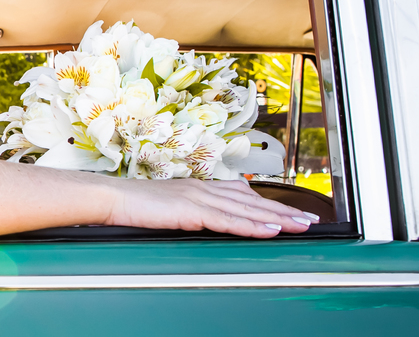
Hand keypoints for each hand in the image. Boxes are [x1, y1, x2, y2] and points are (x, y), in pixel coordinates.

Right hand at [104, 178, 316, 237]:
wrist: (110, 197)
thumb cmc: (131, 205)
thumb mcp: (166, 206)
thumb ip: (188, 211)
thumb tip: (202, 221)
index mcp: (197, 187)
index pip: (240, 194)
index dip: (267, 203)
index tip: (288, 211)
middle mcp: (202, 188)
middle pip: (251, 200)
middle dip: (282, 210)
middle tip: (309, 219)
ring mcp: (198, 198)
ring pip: (246, 209)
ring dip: (277, 218)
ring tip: (301, 225)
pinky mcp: (191, 210)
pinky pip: (229, 220)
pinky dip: (253, 225)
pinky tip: (271, 229)